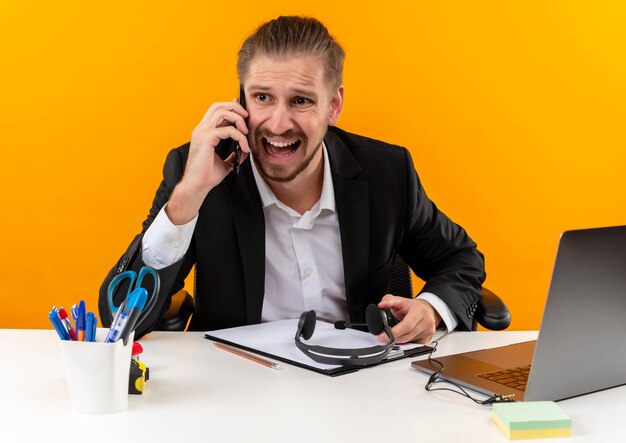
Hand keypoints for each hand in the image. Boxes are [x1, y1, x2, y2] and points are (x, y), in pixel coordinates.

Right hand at [167, 100, 249, 223]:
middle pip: (218, 106)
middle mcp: (202, 129)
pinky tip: (244, 147)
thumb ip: (234, 155)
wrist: (197, 186)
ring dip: (238, 119)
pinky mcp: (206, 139)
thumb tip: (246, 151)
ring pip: (223, 112)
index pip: (217, 111)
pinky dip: (240, 137)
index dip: (231, 108)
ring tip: (245, 131)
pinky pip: (228, 130)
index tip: (244, 114)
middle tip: (247, 118)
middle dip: (236, 108)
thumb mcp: (226, 163)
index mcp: (204, 132)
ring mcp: (202, 132)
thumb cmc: (206, 176)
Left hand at [377, 295, 441, 343]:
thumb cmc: (412, 306)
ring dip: (398, 341)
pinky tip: (401, 337)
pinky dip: (405, 343)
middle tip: (383, 337)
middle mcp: (426, 321)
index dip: (394, 332)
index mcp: (419, 311)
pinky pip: (413, 345)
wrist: (425, 309)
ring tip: (392, 335)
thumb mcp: (399, 300)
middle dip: (393, 338)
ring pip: (409, 341)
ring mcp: (428, 331)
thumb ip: (389, 300)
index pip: (407, 325)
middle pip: (407, 335)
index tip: (383, 336)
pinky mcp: (427, 339)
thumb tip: (382, 305)